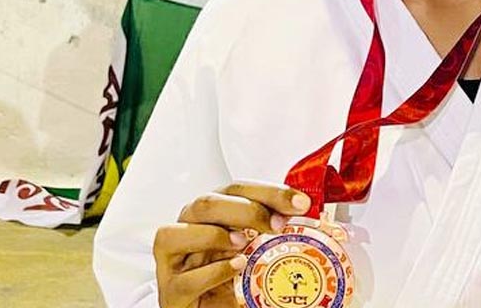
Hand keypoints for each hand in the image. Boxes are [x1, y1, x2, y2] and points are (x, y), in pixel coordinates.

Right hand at [154, 183, 310, 307]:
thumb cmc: (227, 274)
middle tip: (278, 225)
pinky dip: (214, 271)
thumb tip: (310, 218)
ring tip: (244, 244)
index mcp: (210, 213)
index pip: (236, 189)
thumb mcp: (252, 246)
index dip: (269, 192)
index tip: (300, 202)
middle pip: (207, 204)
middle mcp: (187, 228)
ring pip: (179, 233)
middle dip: (246, 209)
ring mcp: (172, 261)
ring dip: (216, 235)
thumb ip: (270, 230)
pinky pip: (186, 278)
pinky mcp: (170, 291)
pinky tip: (236, 268)